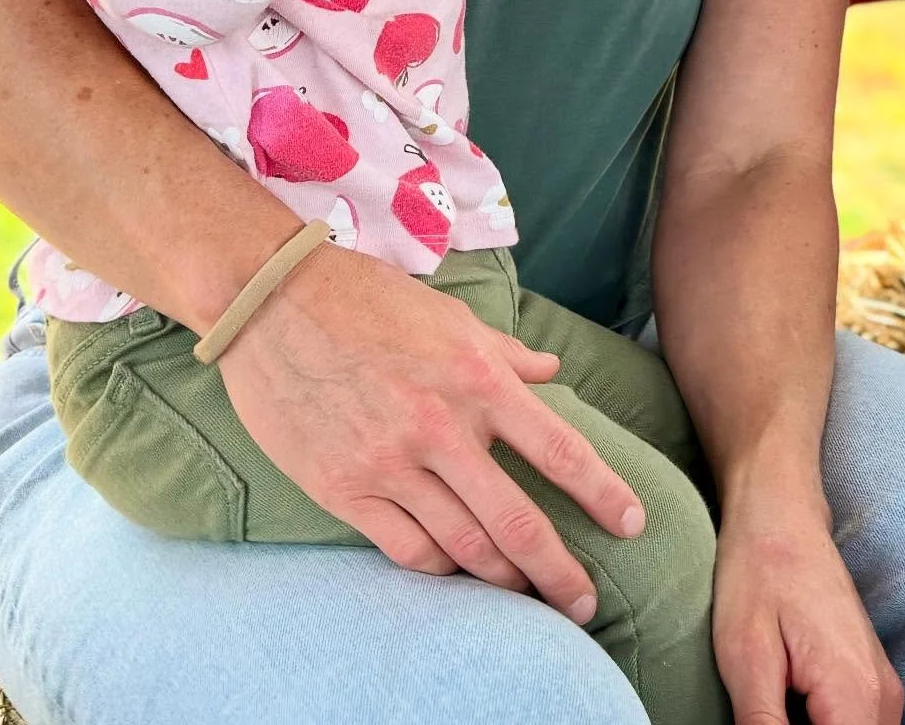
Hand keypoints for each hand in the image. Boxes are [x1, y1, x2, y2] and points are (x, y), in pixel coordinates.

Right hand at [218, 242, 646, 619]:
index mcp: (477, 377)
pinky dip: (441, 570)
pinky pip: (406, 550)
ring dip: (503, 581)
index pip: (559, 451)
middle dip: (559, 572)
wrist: (272, 302)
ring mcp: (391, 464)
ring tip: (528, 597)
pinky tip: (459, 574)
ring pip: (464, 547)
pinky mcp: (345, 489)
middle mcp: (441, 427)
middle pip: (518, 523)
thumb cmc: (367, 299)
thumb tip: (552, 369)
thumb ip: (505, 352)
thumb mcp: (449, 316)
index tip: (631, 524)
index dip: (603, 494)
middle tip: (584, 604)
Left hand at [712, 506, 904, 724]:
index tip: (768, 720)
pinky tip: (783, 703)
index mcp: (856, 695)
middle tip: (764, 705)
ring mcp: (882, 689)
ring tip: (771, 700)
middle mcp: (884, 698)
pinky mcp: (870, 682)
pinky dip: (820, 724)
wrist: (779, 514)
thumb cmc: (758, 572)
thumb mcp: (747, 658)